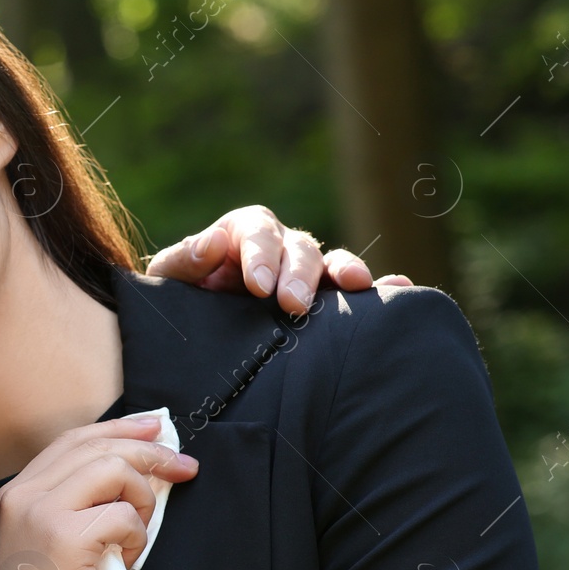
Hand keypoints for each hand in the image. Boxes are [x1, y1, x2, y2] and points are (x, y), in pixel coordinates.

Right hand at [0, 417, 196, 569]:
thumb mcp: (45, 547)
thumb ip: (74, 508)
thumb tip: (134, 472)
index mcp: (15, 494)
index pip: (72, 440)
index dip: (119, 428)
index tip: (155, 429)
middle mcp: (22, 494)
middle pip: (97, 446)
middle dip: (150, 451)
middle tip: (183, 467)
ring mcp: (40, 512)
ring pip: (114, 469)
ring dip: (142, 500)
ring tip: (137, 536)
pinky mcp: (66, 537)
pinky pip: (124, 516)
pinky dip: (137, 538)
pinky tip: (125, 562)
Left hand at [146, 204, 412, 315]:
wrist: (192, 339)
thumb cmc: (179, 302)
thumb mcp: (171, 281)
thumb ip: (185, 260)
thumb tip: (212, 242)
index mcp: (240, 235)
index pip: (255, 230)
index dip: (259, 253)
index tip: (257, 285)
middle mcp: (278, 248)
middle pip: (298, 247)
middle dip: (298, 273)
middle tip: (292, 304)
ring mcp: (305, 273)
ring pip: (330, 263)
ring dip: (343, 271)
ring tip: (356, 285)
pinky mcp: (324, 300)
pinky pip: (356, 291)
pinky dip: (378, 288)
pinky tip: (397, 289)